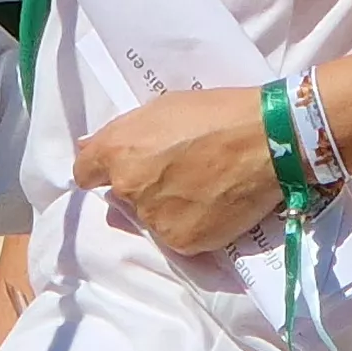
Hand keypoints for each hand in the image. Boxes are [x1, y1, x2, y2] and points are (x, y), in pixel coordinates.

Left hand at [69, 86, 282, 253]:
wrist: (267, 139)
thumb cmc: (217, 112)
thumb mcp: (162, 107)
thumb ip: (123, 132)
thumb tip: (89, 149)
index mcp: (117, 151)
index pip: (84, 174)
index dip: (100, 171)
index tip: (121, 169)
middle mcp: (127, 188)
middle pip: (122, 197)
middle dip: (142, 188)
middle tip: (178, 172)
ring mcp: (154, 219)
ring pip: (151, 219)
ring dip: (167, 208)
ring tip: (203, 189)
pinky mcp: (182, 242)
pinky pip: (178, 237)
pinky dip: (192, 226)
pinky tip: (214, 206)